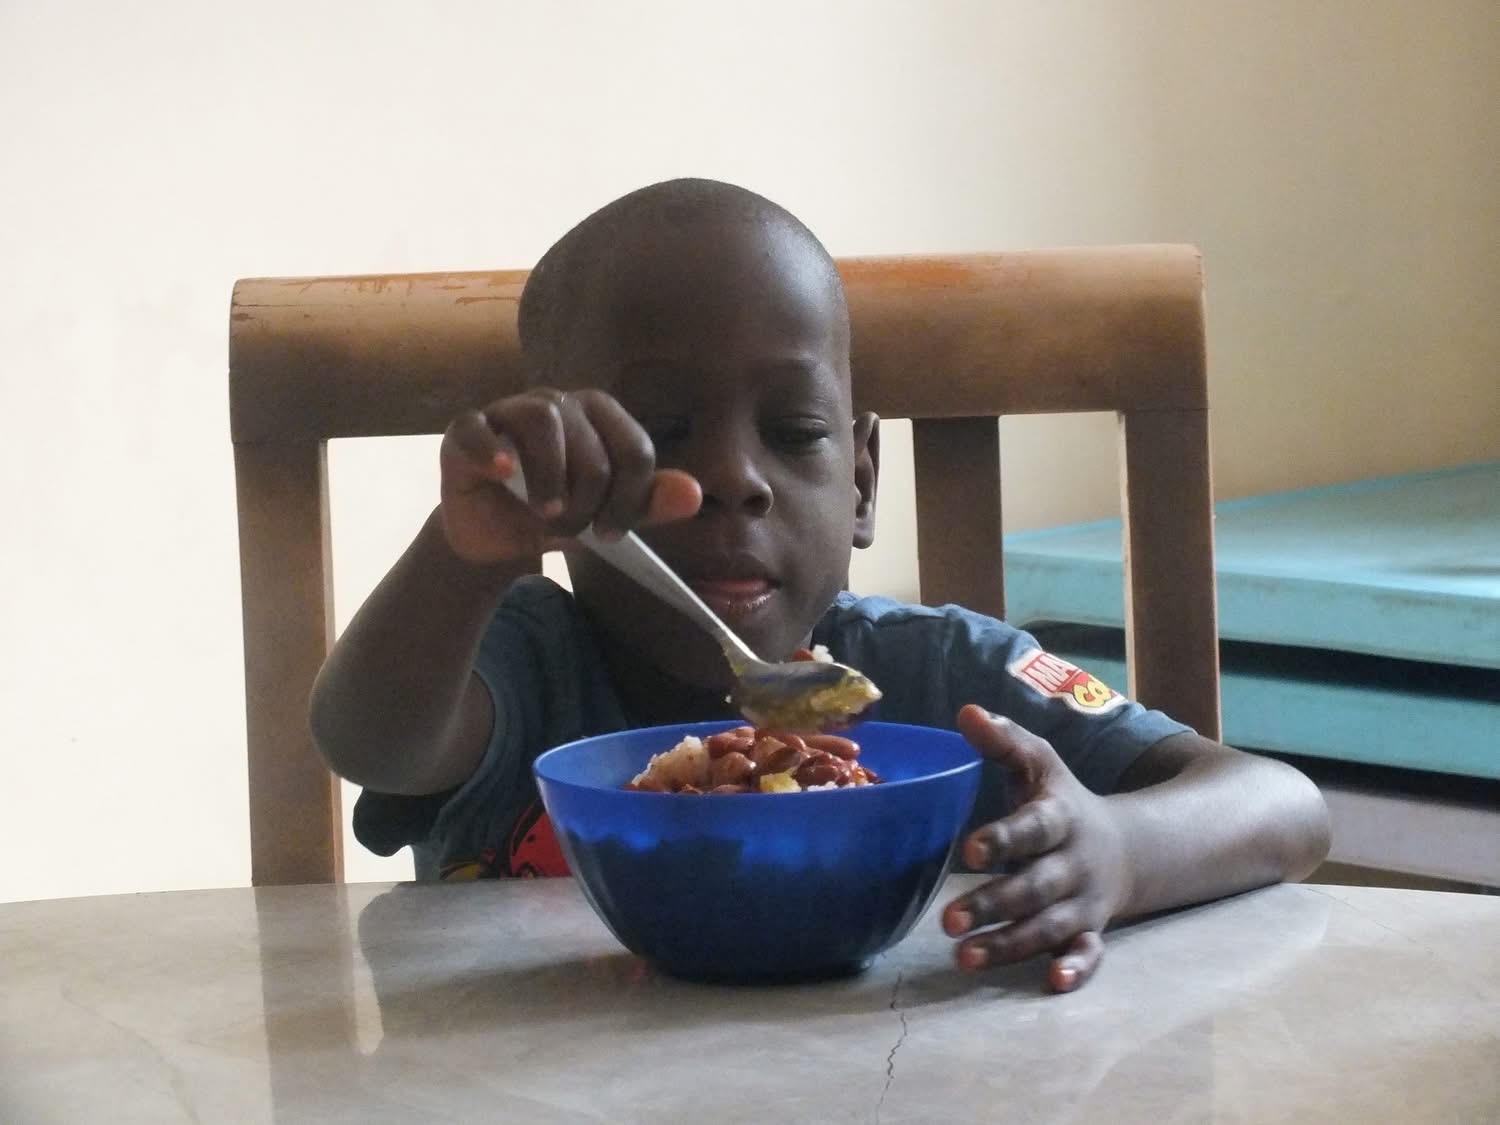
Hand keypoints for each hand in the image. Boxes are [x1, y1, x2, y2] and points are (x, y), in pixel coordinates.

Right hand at [438, 388, 701, 563]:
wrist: (496, 536)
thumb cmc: (555, 514)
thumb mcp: (605, 516)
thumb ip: (650, 504)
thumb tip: (695, 495)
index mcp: (600, 416)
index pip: (635, 448)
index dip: (631, 499)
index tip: (611, 534)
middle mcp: (559, 403)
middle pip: (591, 444)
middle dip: (588, 500)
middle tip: (573, 529)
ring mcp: (510, 411)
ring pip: (542, 421)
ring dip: (550, 478)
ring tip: (545, 513)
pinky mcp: (466, 430)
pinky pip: (477, 427)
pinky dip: (492, 450)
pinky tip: (503, 472)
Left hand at [942, 704, 1132, 992]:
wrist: (1126, 846)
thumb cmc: (1060, 801)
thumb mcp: (1040, 764)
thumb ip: (1005, 741)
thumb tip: (967, 712)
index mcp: (1059, 817)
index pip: (1033, 828)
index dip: (1003, 838)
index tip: (968, 850)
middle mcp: (1073, 863)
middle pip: (1035, 887)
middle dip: (993, 903)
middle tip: (946, 920)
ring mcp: (1084, 902)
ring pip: (1049, 927)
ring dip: (1009, 944)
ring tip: (963, 957)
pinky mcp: (1090, 931)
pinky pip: (1089, 954)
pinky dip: (1077, 970)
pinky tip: (1053, 984)